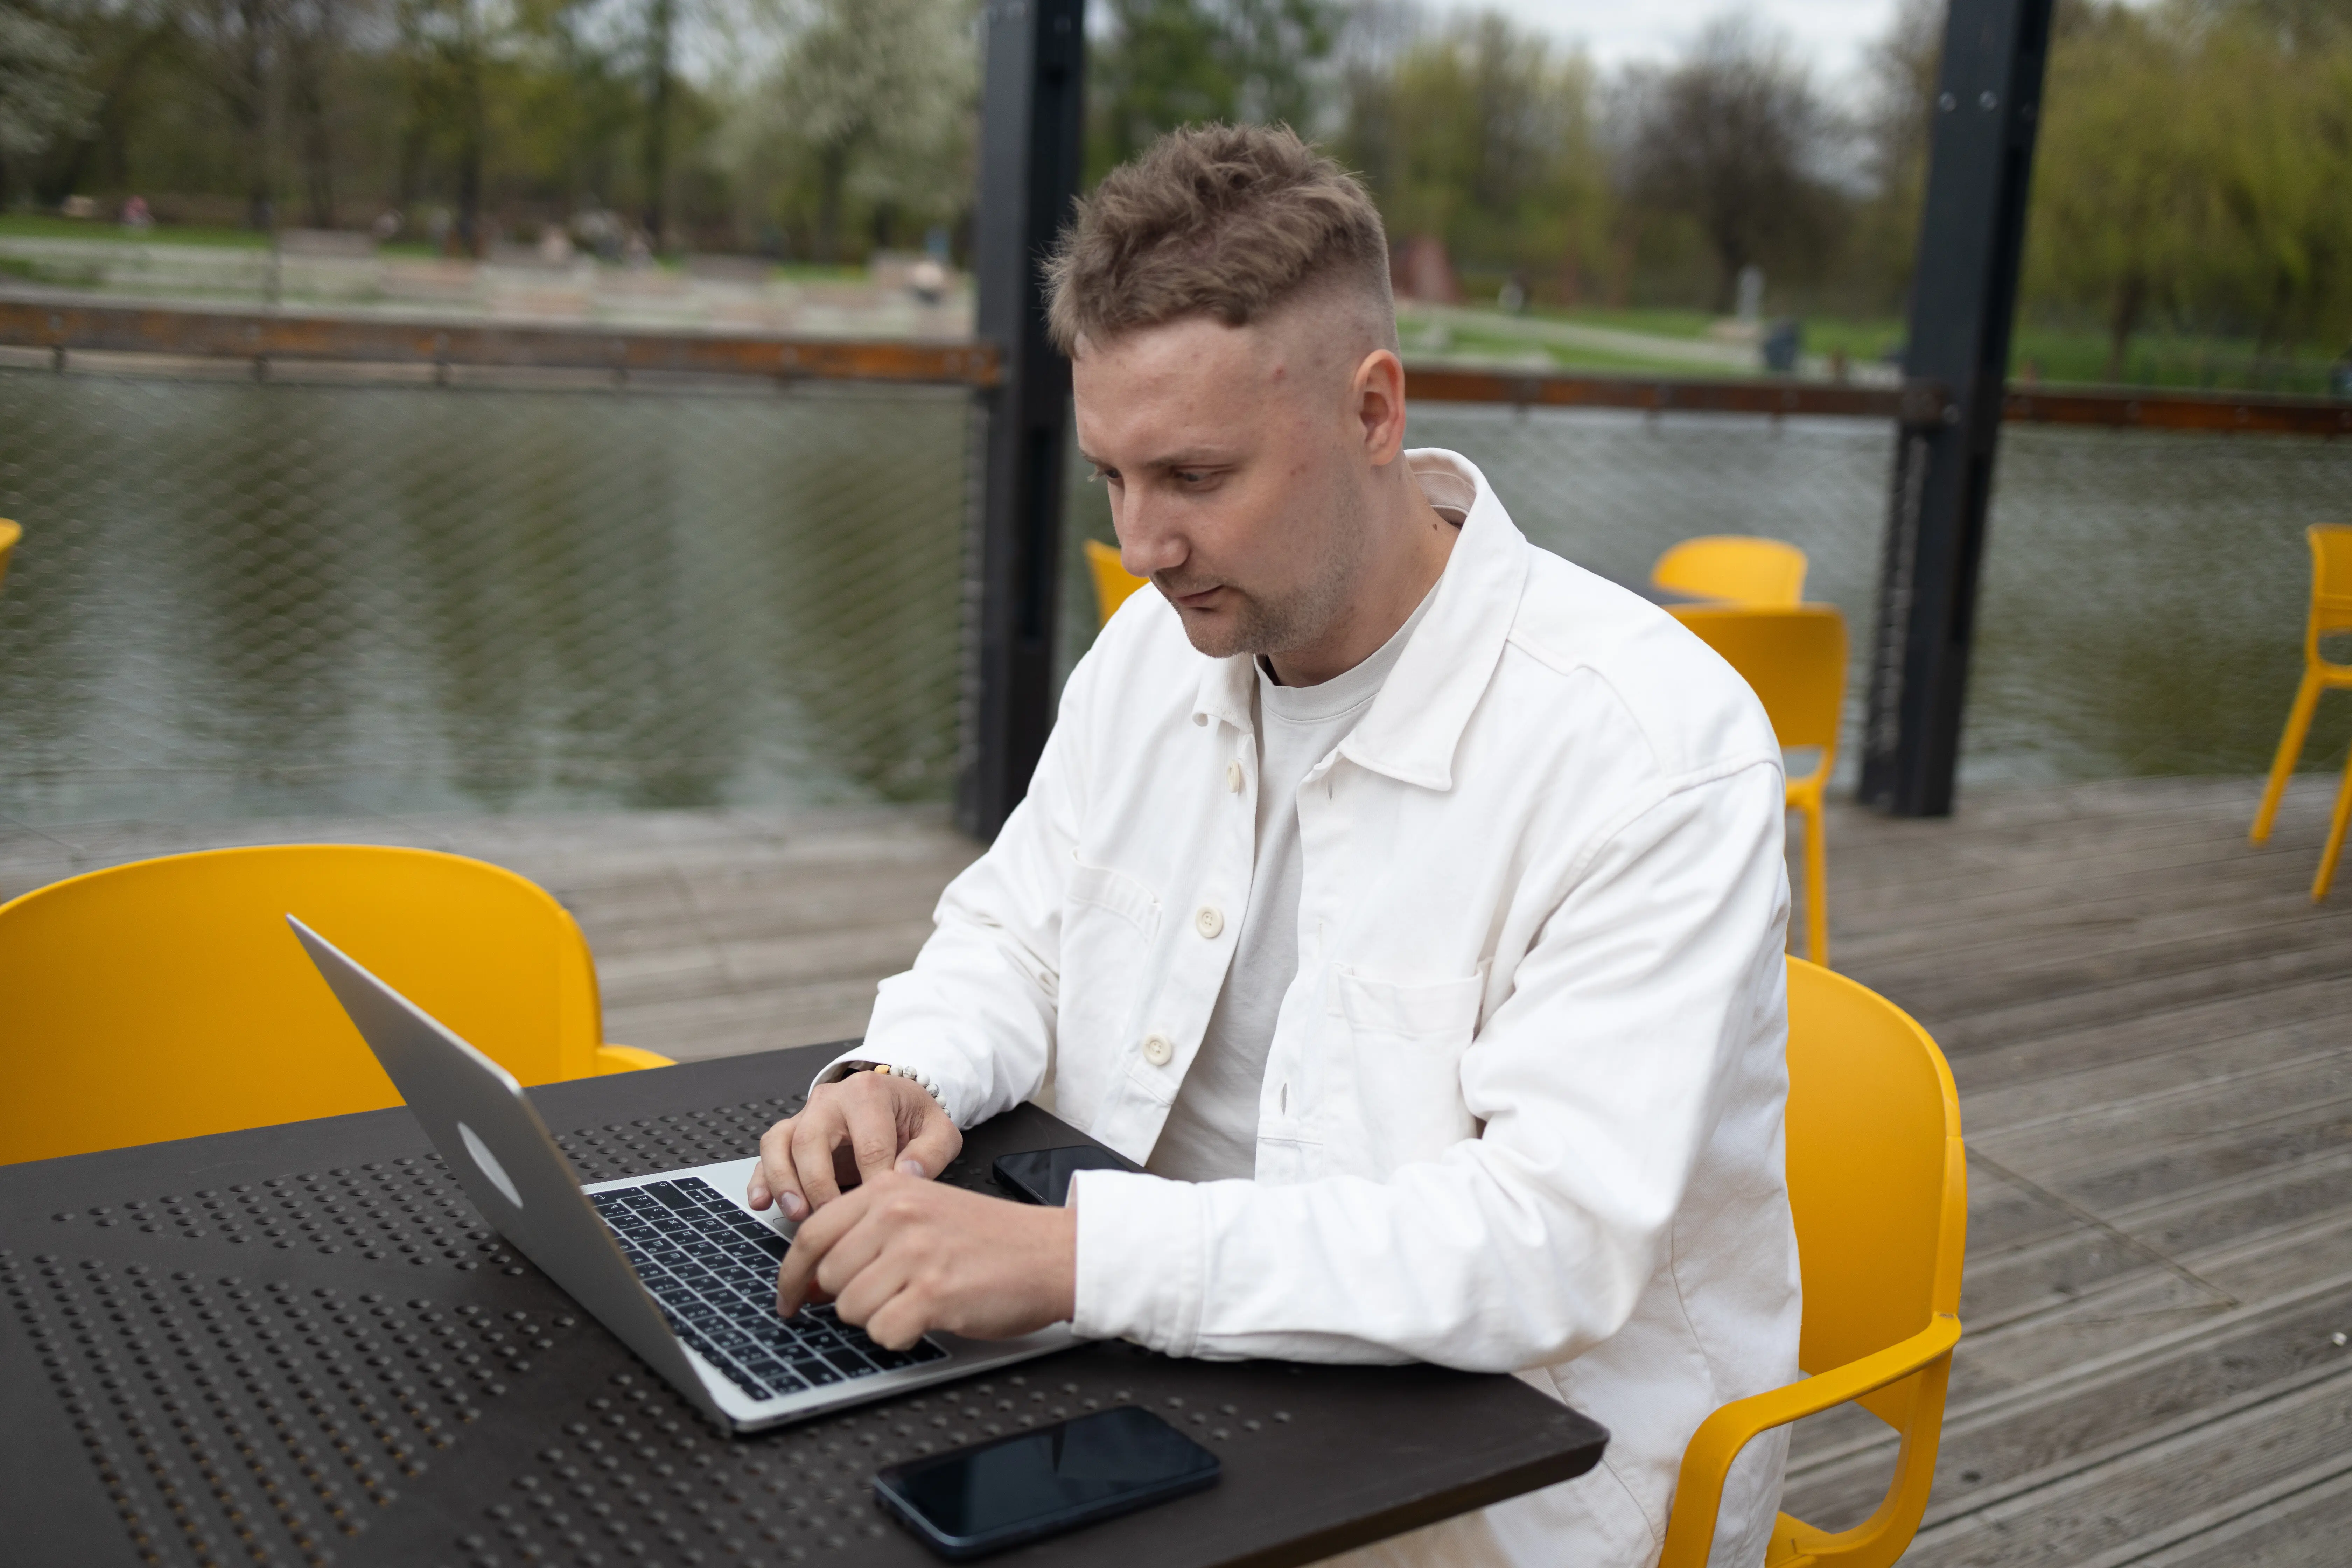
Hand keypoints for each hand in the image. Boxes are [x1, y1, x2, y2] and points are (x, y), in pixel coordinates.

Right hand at [747, 1070, 962, 1220]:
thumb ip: (930, 1154)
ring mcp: (806, 1115)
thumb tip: (906, 1177)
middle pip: (811, 1139)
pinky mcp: (791, 1134)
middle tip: (828, 1216)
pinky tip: (761, 1202)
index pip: (868, 1143)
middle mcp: (831, 1099)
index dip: (872, 1181)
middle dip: (817, 1182)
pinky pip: (767, 1152)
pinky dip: (761, 1178)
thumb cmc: (914, 1119)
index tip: (878, 1211)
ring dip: (783, 1181)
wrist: (896, 1101)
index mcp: (869, 1093)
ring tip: (795, 1213)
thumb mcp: (939, 1131)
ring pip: (780, 1143)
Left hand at [774, 1172, 1076, 1347]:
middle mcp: (897, 1215)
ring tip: (917, 1300)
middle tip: (887, 1297)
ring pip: (851, 1310)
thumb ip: (869, 1231)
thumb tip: (812, 1281)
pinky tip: (931, 1316)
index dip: (790, 1276)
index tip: (788, 1300)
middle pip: (828, 1278)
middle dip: (850, 1298)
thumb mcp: (924, 1210)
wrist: (1051, 1252)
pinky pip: (884, 1333)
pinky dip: (902, 1335)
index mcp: (888, 1190)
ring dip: (879, 1317)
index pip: (811, 1235)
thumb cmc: (991, 1238)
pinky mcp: (934, 1294)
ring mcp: (915, 1254)